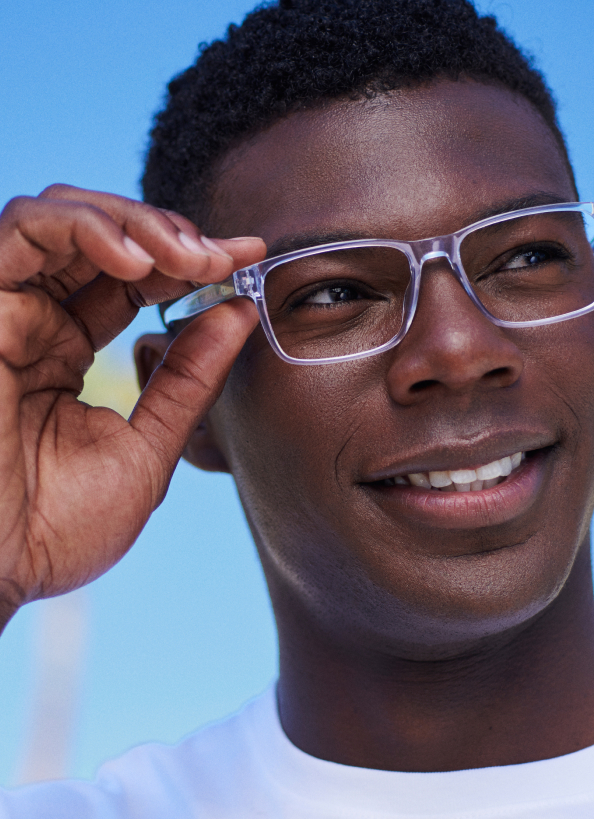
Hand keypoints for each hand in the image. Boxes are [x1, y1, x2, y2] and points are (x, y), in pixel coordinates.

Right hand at [0, 185, 264, 628]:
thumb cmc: (55, 529)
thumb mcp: (146, 446)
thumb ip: (189, 380)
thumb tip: (239, 315)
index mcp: (66, 350)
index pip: (134, 283)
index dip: (193, 262)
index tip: (250, 258)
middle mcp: (35, 321)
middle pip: (105, 238)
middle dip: (173, 236)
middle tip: (225, 258)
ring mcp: (5, 309)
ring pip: (65, 217)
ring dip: (138, 224)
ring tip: (189, 258)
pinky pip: (22, 231)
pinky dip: (85, 227)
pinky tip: (139, 260)